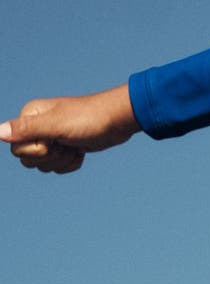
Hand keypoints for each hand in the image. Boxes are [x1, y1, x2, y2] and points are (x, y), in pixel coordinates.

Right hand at [1, 85, 139, 173]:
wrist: (120, 120)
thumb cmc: (90, 118)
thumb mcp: (57, 125)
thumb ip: (27, 129)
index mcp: (30, 116)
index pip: (17, 149)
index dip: (37, 151)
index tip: (54, 141)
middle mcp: (38, 126)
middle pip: (28, 160)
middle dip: (51, 158)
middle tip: (67, 143)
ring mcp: (52, 137)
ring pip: (44, 165)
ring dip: (62, 161)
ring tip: (76, 145)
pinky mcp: (66, 147)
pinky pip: (59, 167)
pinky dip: (72, 163)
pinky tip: (81, 150)